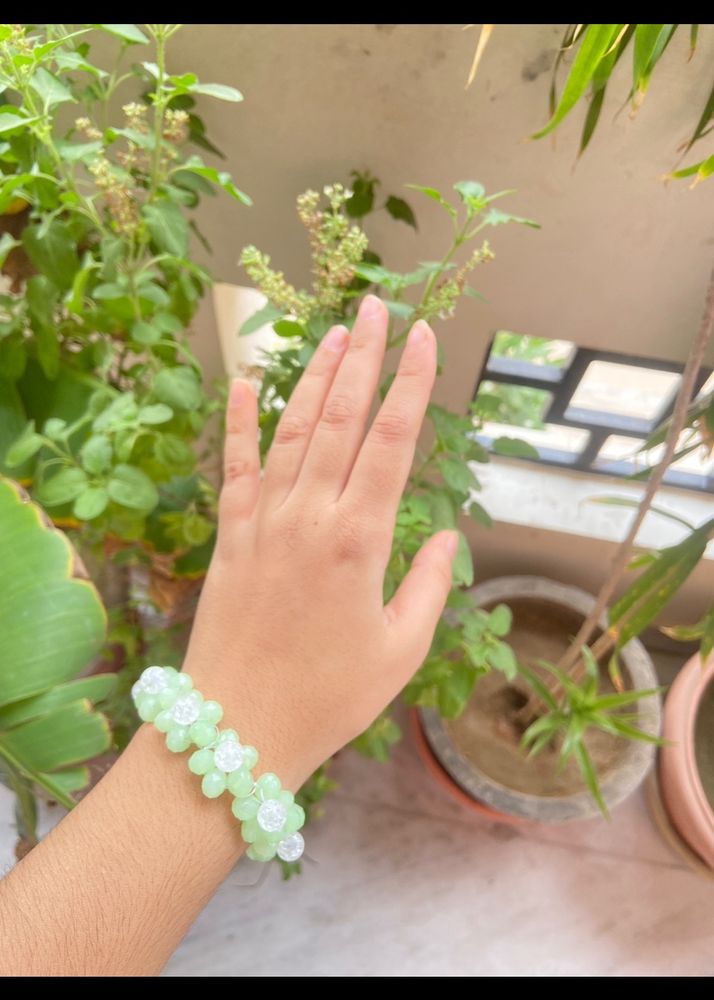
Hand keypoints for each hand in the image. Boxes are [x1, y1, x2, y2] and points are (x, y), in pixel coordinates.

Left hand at [184, 295, 456, 788]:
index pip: (393, 441)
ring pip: (292, 430)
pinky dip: (238, 422)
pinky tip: (242, 381)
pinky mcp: (229, 537)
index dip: (411, 382)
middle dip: (363, 356)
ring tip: (333, 331)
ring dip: (313, 377)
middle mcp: (309, 516)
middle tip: (376, 305)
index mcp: (359, 539)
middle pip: (341, 418)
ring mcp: (262, 521)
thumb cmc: (329, 697)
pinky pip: (234, 467)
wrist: (237, 728)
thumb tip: (444, 533)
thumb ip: (429, 583)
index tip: (425, 336)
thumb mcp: (402, 649)